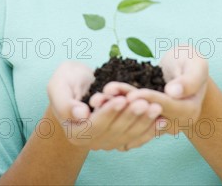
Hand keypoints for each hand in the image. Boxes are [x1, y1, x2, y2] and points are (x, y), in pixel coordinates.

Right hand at [46, 61, 162, 150]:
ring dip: (144, 122)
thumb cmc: (67, 81)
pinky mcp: (120, 136)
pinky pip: (137, 135)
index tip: (121, 99)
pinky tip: (163, 120)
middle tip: (145, 101)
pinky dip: (150, 129)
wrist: (77, 85)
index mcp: (75, 131)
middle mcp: (92, 141)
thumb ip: (65, 102)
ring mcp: (107, 141)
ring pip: (128, 134)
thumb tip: (80, 115)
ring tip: (156, 107)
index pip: (94, 124)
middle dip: (130, 115)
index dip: (108, 112)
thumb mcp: (58, 85)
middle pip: (114, 131)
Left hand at [92, 45, 208, 139]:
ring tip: (98, 99)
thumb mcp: (195, 63)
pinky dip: (114, 111)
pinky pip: (130, 117)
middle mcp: (174, 123)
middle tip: (106, 95)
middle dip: (125, 105)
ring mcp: (160, 124)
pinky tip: (98, 106)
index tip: (131, 94)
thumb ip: (188, 79)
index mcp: (188, 110)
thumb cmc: (191, 61)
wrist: (183, 67)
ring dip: (115, 110)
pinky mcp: (146, 119)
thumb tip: (174, 92)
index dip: (148, 99)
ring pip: (135, 118)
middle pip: (146, 115)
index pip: (165, 106)